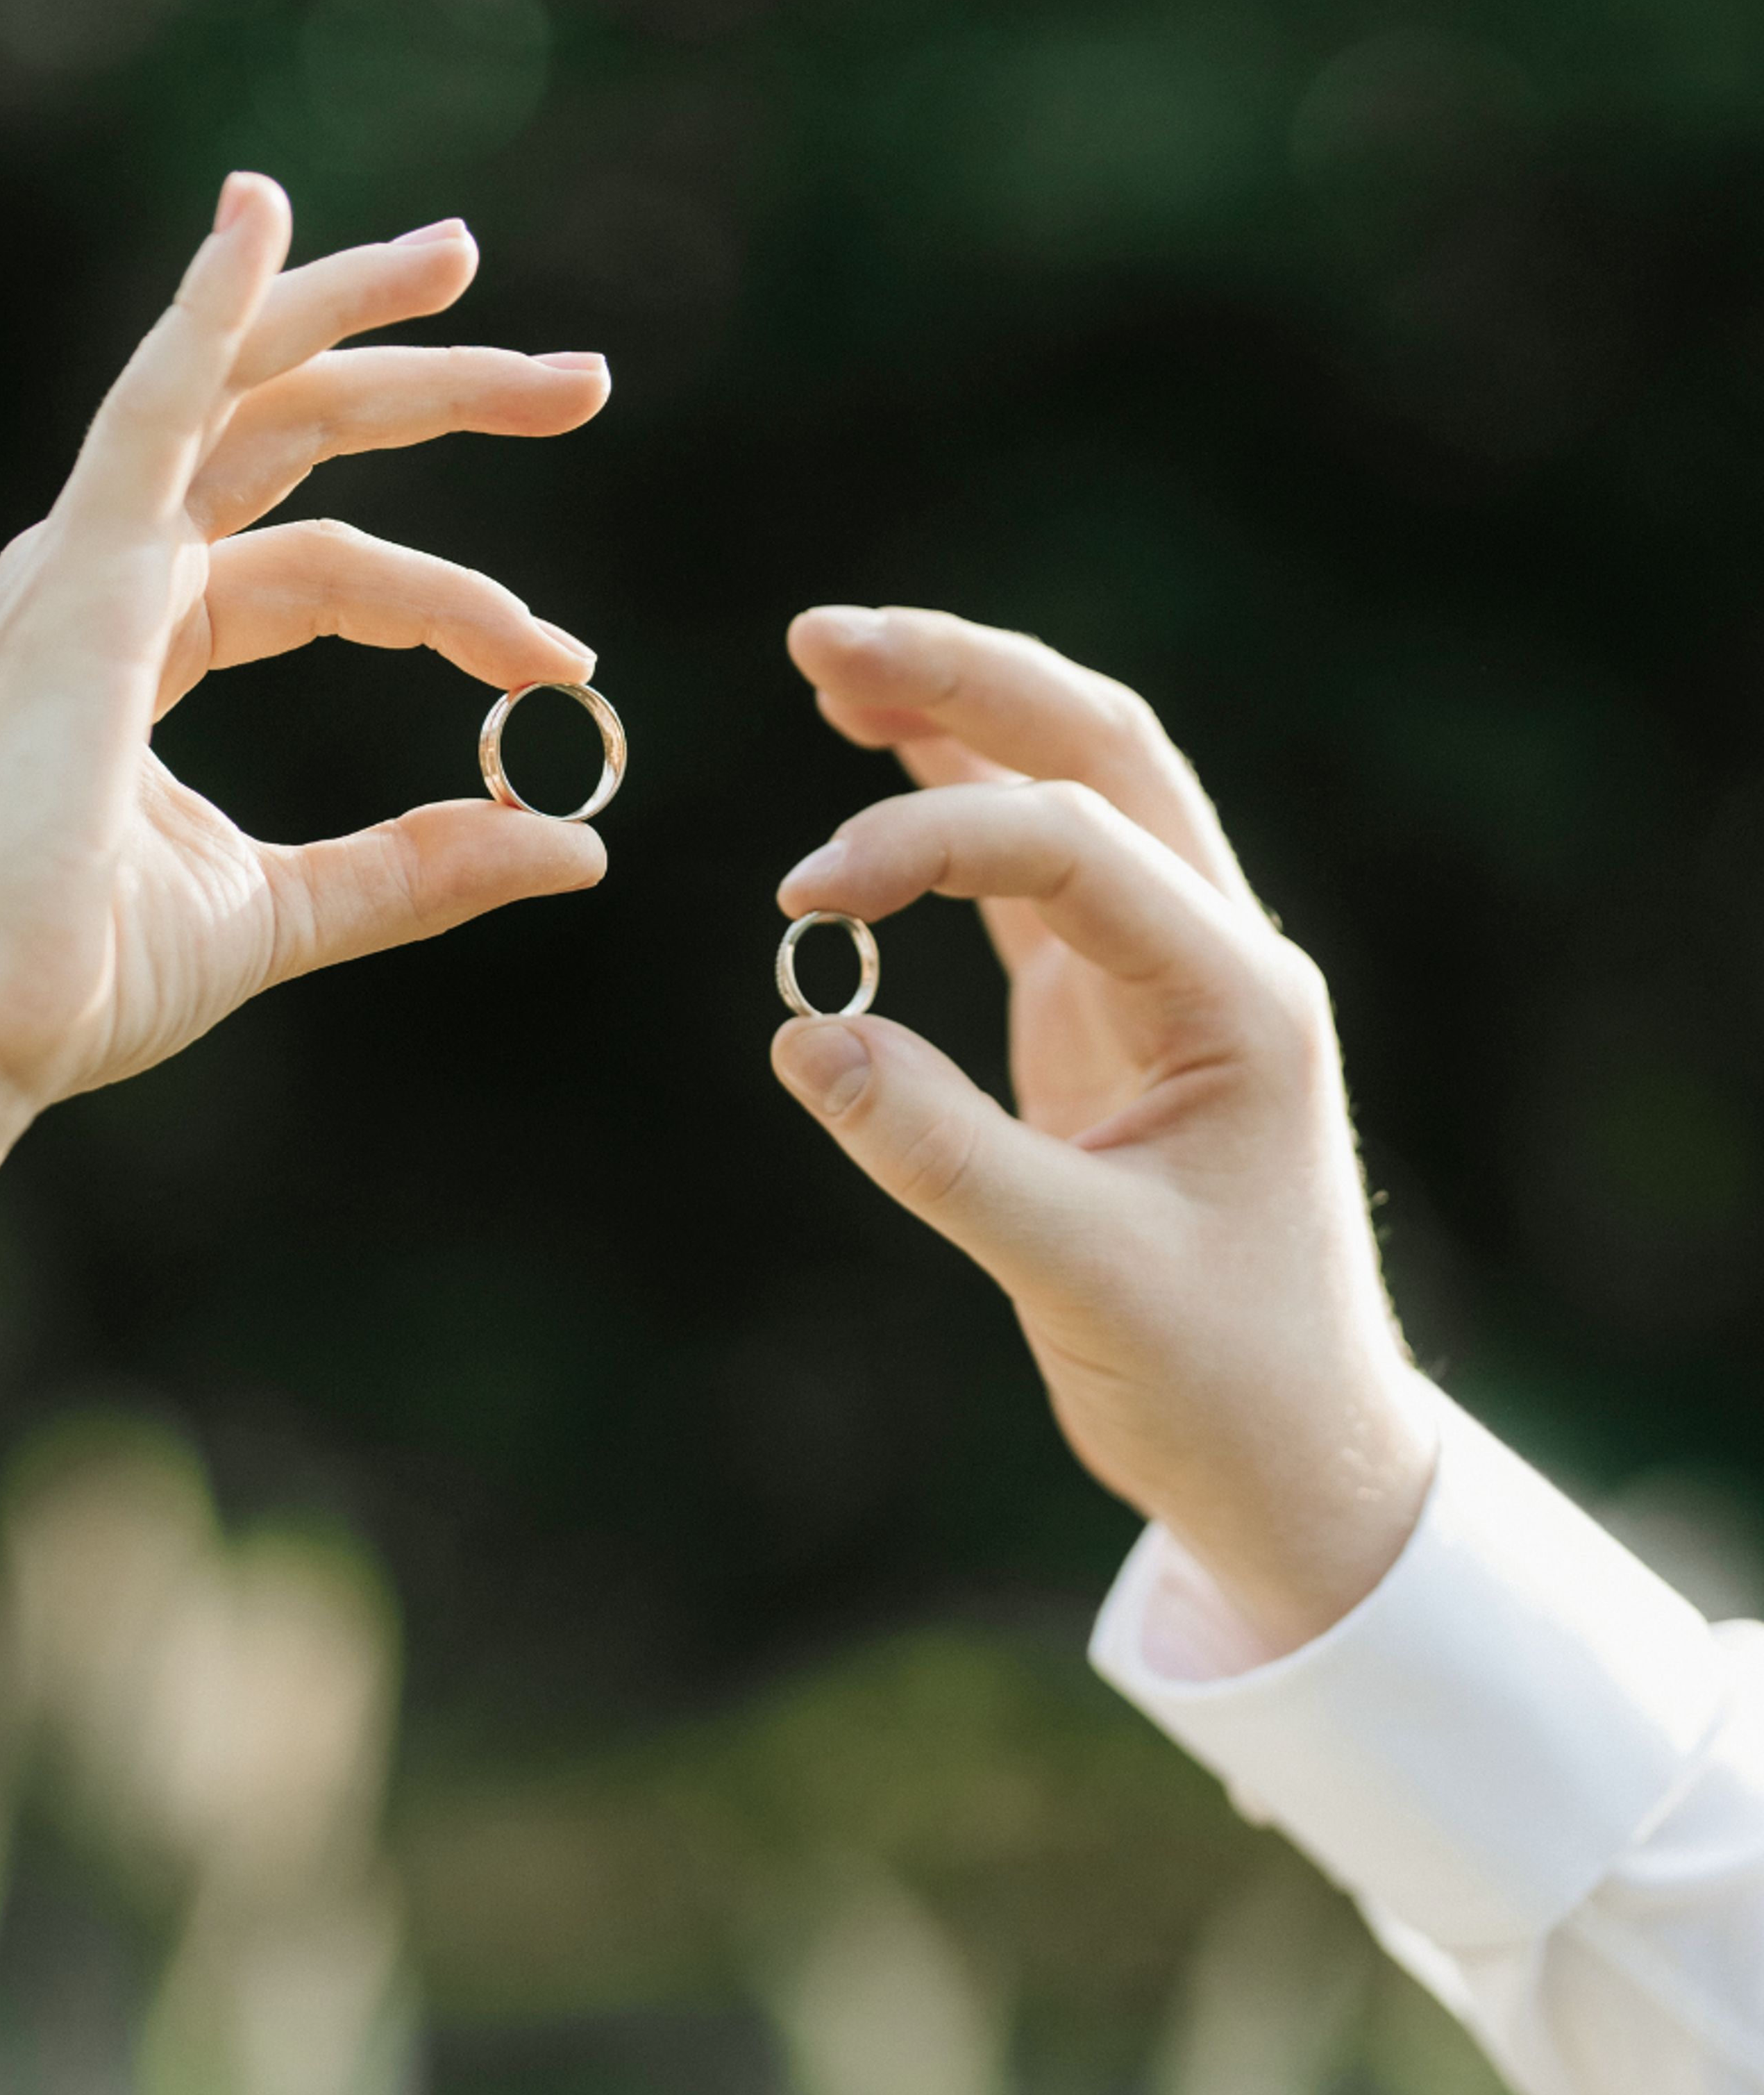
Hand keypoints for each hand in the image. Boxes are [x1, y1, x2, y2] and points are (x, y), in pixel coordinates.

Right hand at [0, 175, 609, 1133]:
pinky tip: (257, 220)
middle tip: (581, 380)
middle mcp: (114, 575)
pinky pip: (153, 413)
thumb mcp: (292, 907)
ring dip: (360, 322)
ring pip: (247, 400)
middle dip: (438, 391)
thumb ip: (423, 866)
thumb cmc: (86, 979)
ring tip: (470, 261)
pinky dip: (204, 315)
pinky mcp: (77, 583)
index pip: (334, 568)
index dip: (463, 604)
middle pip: (297, 438)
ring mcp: (87, 566)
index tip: (569, 664)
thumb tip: (580, 849)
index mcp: (147, 639)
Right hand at [772, 604, 1434, 1651]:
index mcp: (1241, 1001)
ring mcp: (1168, 977)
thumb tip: (803, 1037)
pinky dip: (958, 813)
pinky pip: (1040, 873)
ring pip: (1075, 791)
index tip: (800, 905)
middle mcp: (1219, 958)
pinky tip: (882, 765)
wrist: (1293, 1456)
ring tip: (831, 663)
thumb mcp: (1082, 1280)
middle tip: (822, 638)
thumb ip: (944, 1157)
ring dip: (962, 716)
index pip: (1074, 853)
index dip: (926, 847)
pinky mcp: (1115, 1013)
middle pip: (1101, 754)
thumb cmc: (1219, 1380)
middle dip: (967, 679)